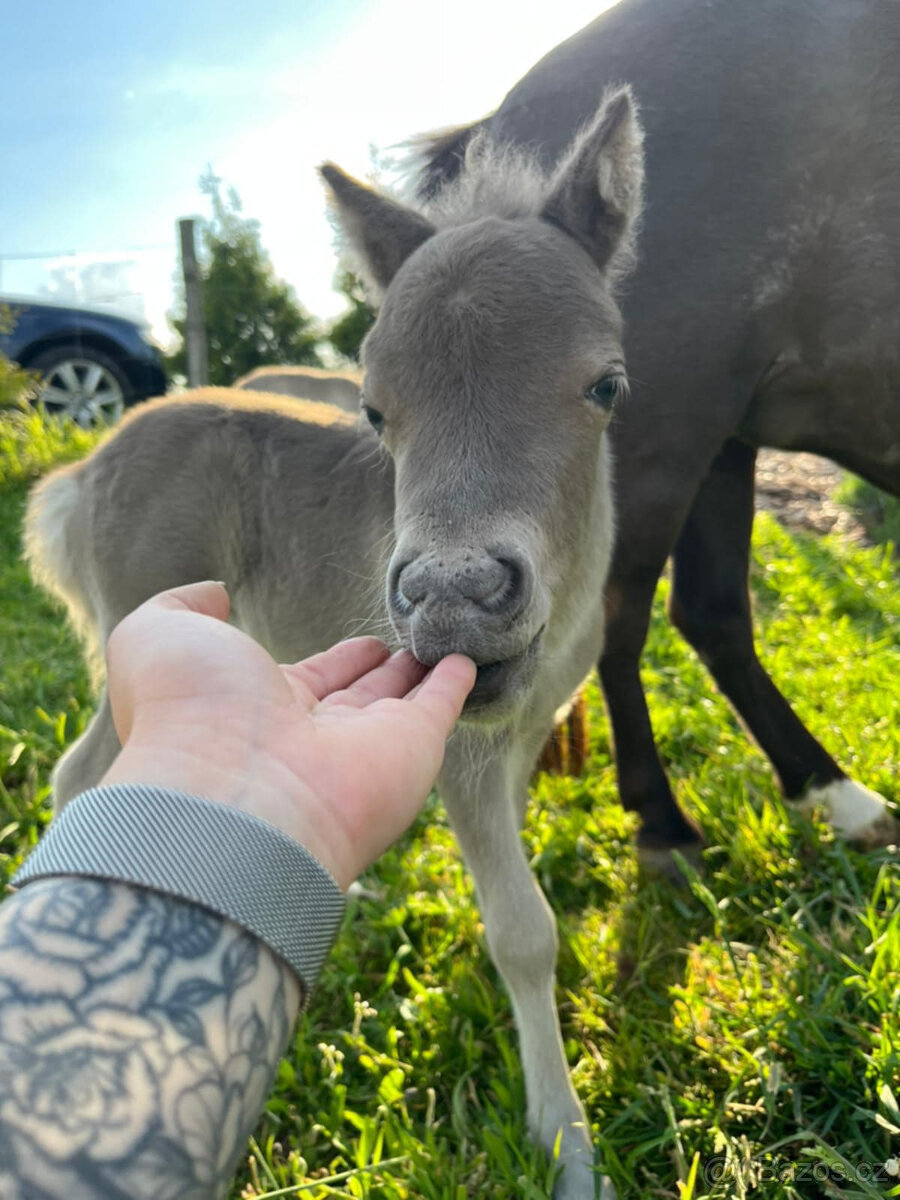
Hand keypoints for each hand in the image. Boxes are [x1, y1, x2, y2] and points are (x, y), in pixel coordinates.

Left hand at [101, 581, 474, 888]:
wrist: (230, 792)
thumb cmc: (186, 711)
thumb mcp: (158, 636)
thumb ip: (181, 606)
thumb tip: (217, 592)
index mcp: (258, 713)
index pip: (309, 682)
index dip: (336, 662)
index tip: (360, 643)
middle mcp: (313, 736)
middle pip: (358, 699)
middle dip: (381, 672)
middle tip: (405, 645)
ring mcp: (364, 747)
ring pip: (399, 703)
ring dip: (420, 675)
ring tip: (443, 641)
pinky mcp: (411, 750)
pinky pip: (439, 709)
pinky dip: (455, 685)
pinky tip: (467, 660)